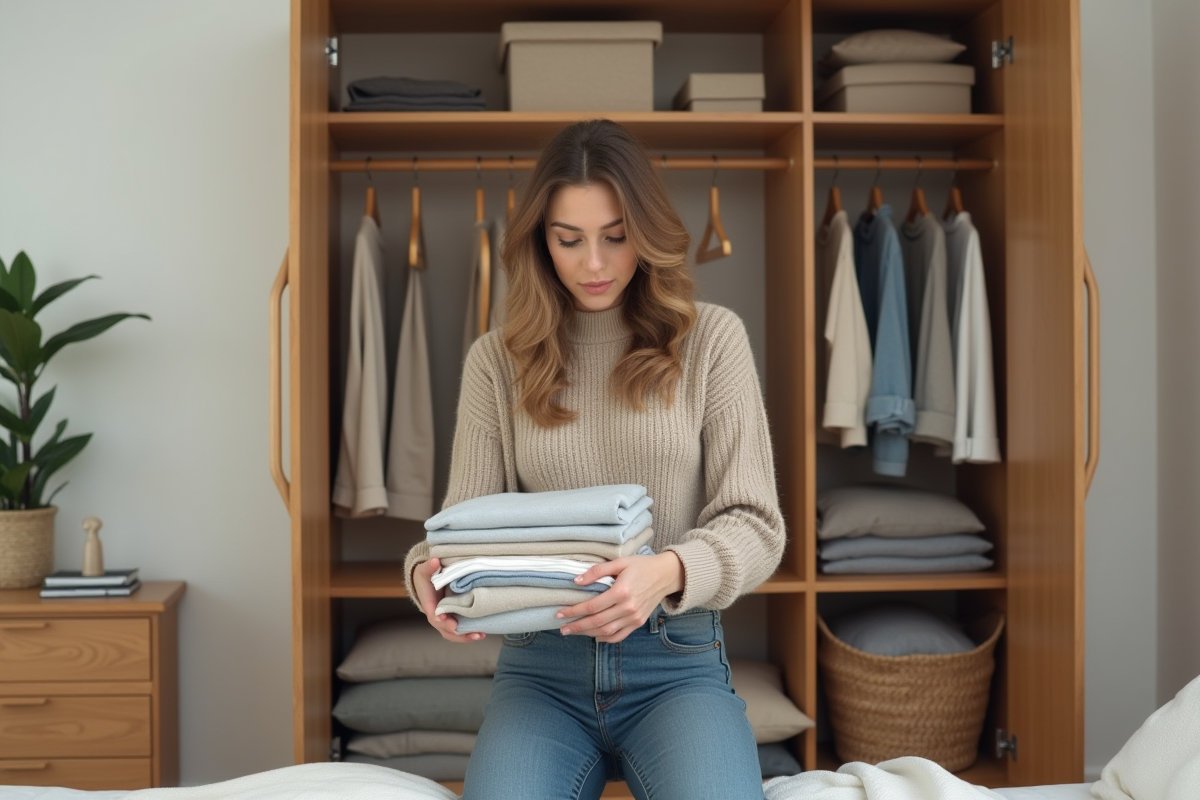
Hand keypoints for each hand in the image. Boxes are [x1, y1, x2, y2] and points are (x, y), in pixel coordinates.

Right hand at [412, 557, 485, 642]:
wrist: (426, 583)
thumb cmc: (426, 577)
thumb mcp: (425, 570)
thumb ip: (429, 566)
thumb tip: (435, 561)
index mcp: (429, 603)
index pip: (432, 613)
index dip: (439, 617)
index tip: (445, 618)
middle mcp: (436, 614)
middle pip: (443, 628)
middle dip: (456, 632)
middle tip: (470, 633)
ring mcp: (444, 619)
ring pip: (451, 633)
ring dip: (464, 636)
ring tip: (479, 635)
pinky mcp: (452, 619)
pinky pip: (458, 630)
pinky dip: (467, 633)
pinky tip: (480, 633)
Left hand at [555, 552, 683, 642]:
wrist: (665, 575)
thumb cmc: (641, 566)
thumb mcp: (619, 562)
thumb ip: (597, 571)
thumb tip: (576, 581)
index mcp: (621, 591)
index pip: (592, 606)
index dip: (574, 611)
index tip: (560, 613)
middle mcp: (628, 607)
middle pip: (596, 622)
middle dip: (577, 626)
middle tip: (562, 628)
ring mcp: (634, 617)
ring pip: (606, 631)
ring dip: (587, 633)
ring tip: (573, 632)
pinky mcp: (638, 622)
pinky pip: (619, 636)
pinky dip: (605, 638)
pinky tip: (594, 636)